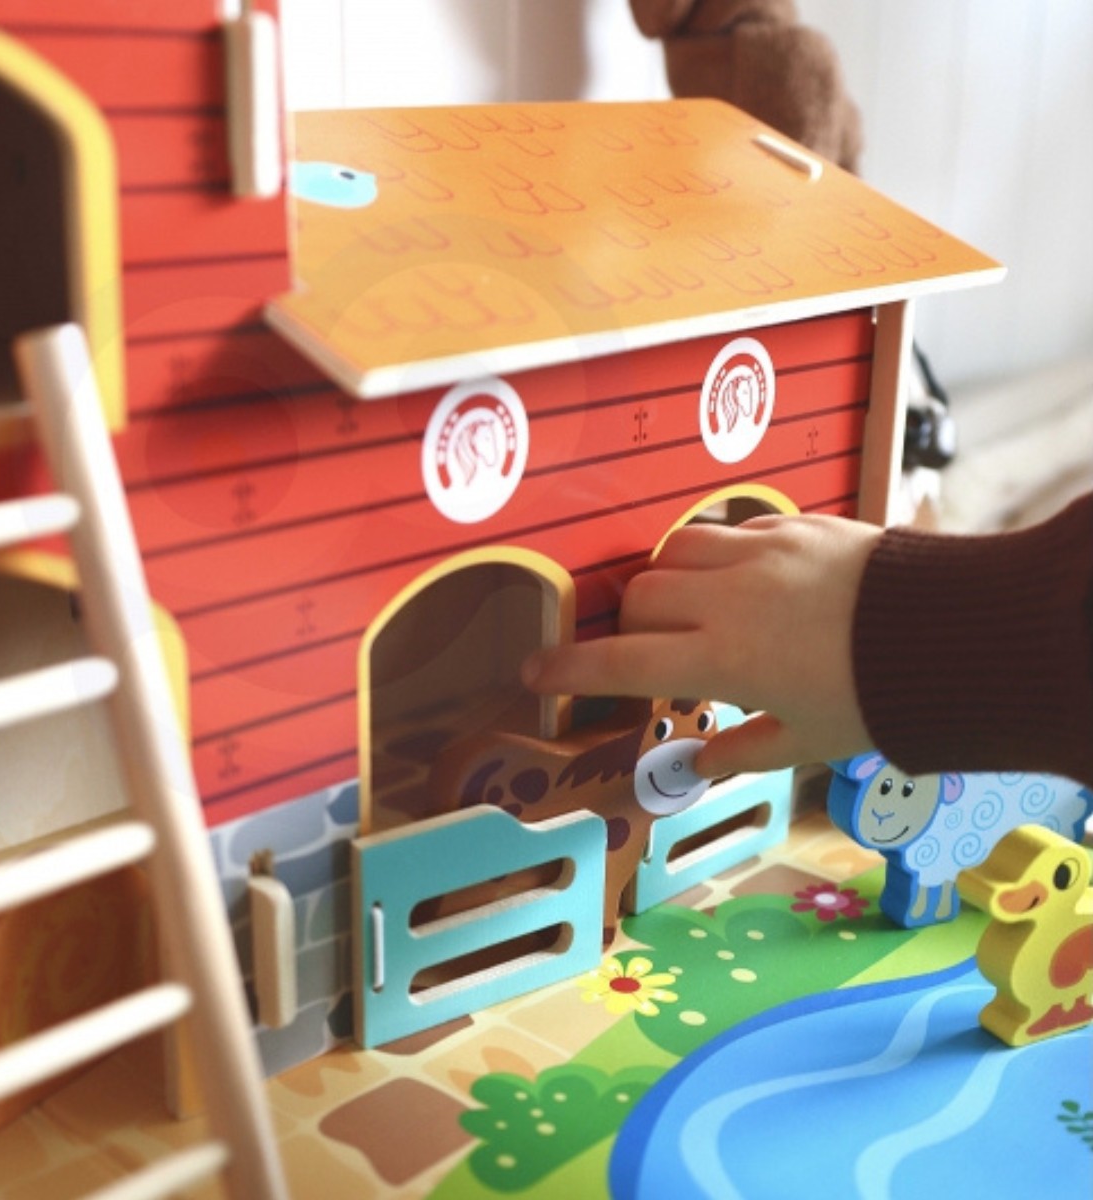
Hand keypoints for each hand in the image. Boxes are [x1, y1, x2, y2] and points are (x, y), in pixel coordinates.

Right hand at [521, 514, 881, 776]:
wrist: (947, 630)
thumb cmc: (874, 698)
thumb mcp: (806, 740)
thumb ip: (742, 749)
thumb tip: (697, 765)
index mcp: (724, 660)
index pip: (622, 663)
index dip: (568, 668)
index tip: (531, 670)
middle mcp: (728, 600)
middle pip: (639, 596)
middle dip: (631, 623)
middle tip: (652, 646)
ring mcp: (758, 554)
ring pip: (674, 550)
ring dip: (667, 579)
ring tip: (688, 603)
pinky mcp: (790, 524)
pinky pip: (728, 528)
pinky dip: (717, 552)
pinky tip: (741, 575)